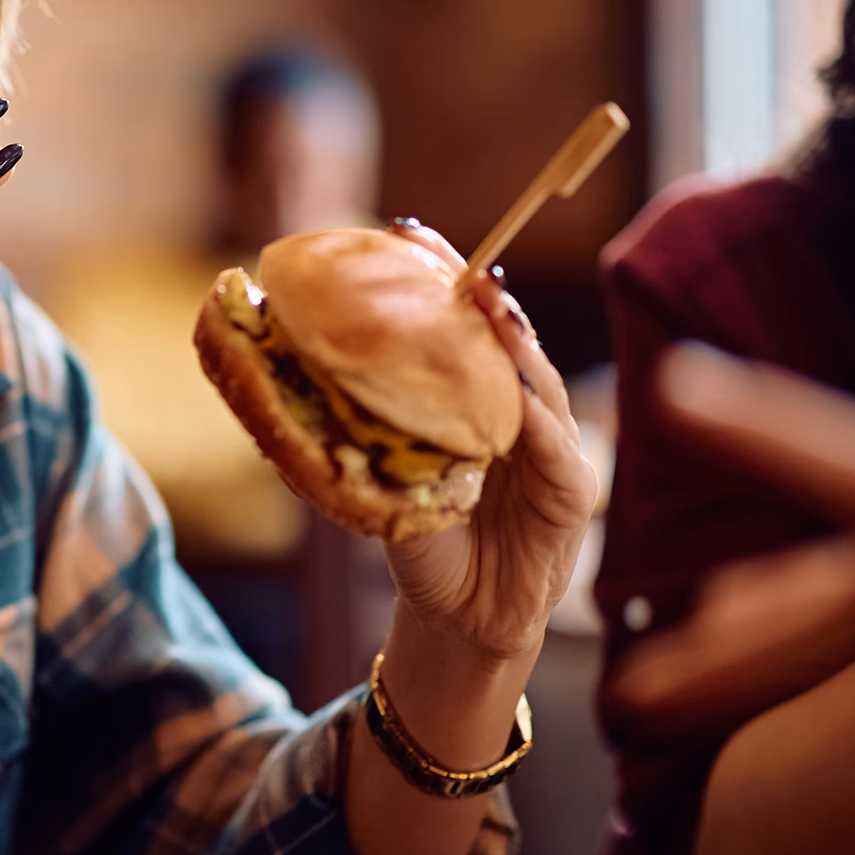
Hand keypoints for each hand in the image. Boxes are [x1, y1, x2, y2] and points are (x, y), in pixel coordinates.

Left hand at [379, 237, 596, 662]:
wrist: (458, 621)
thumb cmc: (426, 544)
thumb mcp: (383, 482)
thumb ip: (362, 434)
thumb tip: (285, 382)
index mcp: (477, 403)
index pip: (463, 329)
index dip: (442, 280)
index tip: (408, 232)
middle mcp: (520, 414)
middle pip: (506, 340)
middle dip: (481, 295)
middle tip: (452, 257)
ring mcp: (551, 449)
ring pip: (537, 382)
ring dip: (514, 343)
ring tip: (488, 303)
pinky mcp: (570, 493)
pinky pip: (555, 448)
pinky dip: (537, 421)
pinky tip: (518, 397)